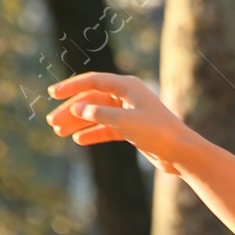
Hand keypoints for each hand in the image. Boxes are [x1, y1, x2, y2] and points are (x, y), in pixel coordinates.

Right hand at [48, 73, 190, 172]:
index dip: (71, 87)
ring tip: (59, 132)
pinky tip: (79, 139)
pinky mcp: (132, 129)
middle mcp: (127, 96)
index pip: (93, 81)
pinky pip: (107, 128)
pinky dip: (93, 133)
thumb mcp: (125, 121)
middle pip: (92, 99)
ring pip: (98, 114)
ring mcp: (129, 113)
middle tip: (52, 122)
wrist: (182, 153)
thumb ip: (99, 113)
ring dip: (79, 122)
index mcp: (127, 86)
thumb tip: (78, 108)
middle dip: (71, 110)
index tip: (52, 94)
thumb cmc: (157, 132)